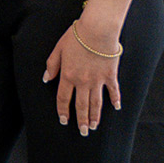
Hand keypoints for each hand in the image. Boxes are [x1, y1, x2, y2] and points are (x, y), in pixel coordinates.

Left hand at [42, 19, 122, 135]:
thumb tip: (47, 78)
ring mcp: (98, 80)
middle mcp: (82, 82)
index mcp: (68, 76)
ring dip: (95, 116)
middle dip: (81, 120)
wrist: (97, 30)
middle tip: (83, 132)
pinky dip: (115, 100)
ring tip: (94, 127)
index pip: (63, 98)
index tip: (64, 121)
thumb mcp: (58, 49)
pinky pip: (113, 91)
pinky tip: (116, 108)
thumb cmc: (76, 37)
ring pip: (96, 103)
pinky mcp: (110, 76)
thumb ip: (52, 65)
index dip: (63, 111)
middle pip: (81, 105)